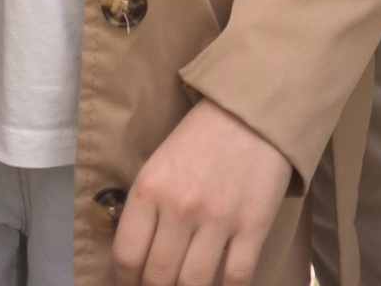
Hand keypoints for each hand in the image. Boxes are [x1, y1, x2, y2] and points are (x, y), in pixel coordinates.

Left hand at [114, 100, 296, 285]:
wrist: (251, 111)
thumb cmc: (200, 139)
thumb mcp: (160, 164)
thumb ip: (146, 209)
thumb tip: (137, 260)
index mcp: (150, 187)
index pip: (127, 255)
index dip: (126, 281)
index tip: (132, 284)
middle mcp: (181, 205)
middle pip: (158, 277)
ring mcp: (219, 217)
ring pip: (193, 284)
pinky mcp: (254, 225)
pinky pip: (235, 279)